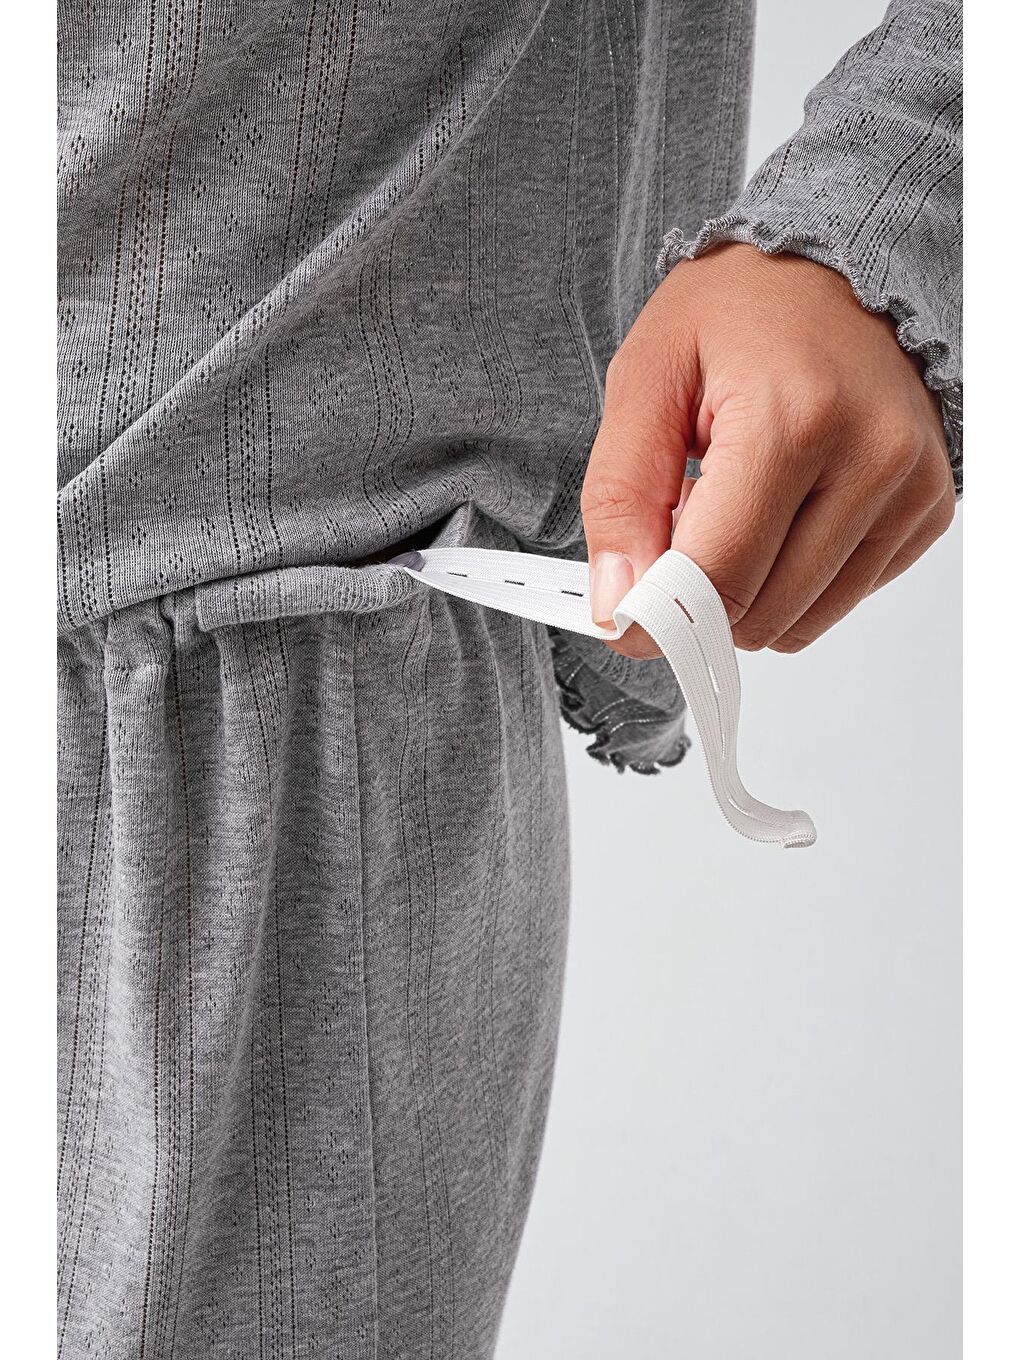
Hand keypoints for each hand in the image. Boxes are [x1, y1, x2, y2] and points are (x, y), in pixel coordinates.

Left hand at [581, 243, 955, 658]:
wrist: (834, 264)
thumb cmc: (739, 308)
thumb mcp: (646, 377)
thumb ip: (619, 498)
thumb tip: (619, 605)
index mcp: (793, 418)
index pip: (719, 578)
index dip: (658, 614)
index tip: (628, 614)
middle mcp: (870, 458)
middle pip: (759, 613)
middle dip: (700, 593)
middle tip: (684, 523)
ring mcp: (909, 488)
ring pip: (799, 624)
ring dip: (748, 590)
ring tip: (738, 507)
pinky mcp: (926, 510)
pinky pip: (838, 600)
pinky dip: (794, 578)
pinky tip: (785, 509)